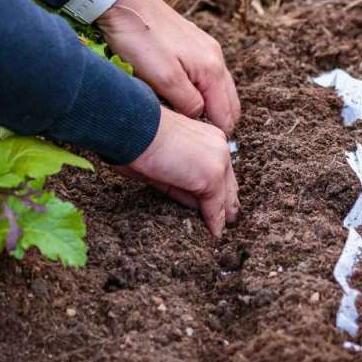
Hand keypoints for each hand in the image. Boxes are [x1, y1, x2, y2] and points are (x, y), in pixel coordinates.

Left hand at [97, 0, 240, 134]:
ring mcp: (207, 50)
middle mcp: (216, 59)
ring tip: (188, 123)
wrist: (122, 0)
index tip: (196, 146)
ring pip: (219, 91)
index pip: (226, 115)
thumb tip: (200, 119)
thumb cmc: (139, 39)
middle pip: (229, 105)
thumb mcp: (163, 79)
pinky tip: (183, 100)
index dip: (214, 134)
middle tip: (195, 140)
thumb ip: (187, 103)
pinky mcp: (194, 45)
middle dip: (218, 124)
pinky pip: (208, 78)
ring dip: (210, 109)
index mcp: (212, 70)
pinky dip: (202, 94)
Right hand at [115, 108, 239, 237]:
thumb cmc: (136, 139)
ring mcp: (218, 161)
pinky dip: (214, 222)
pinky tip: (214, 233)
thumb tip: (195, 204)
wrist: (132, 128)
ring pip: (225, 196)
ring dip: (222, 214)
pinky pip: (215, 206)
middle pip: (229, 183)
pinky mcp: (211, 177)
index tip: (221, 203)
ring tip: (221, 230)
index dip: (221, 188)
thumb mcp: (164, 164)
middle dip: (227, 203)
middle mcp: (219, 146)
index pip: (220, 169)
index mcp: (208, 137)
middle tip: (228, 220)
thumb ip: (182, 183)